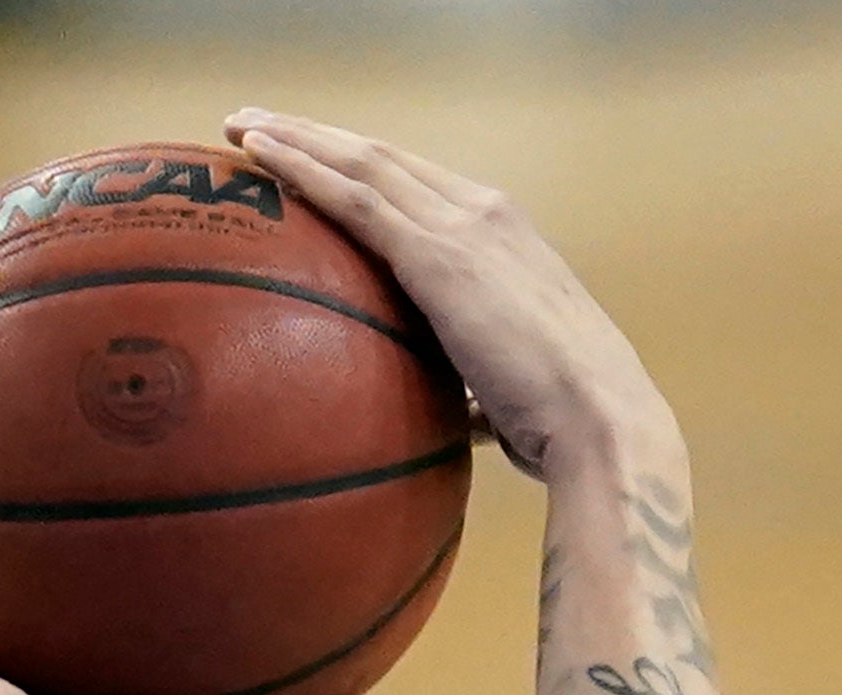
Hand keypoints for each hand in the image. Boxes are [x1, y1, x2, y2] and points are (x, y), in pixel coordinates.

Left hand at [223, 110, 674, 484]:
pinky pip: (356, 197)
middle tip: (254, 124)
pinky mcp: (439, 256)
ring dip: (296, 138)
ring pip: (362, 162)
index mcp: (504, 238)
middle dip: (317, 136)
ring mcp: (462, 227)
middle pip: (383, 158)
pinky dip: (302, 168)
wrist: (601, 422)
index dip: (360, 167)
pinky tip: (257, 153)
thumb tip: (456, 419)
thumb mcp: (509, 389)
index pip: (417, 185)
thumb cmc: (561, 423)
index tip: (308, 162)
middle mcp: (484, 213)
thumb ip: (474, 385)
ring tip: (240, 126)